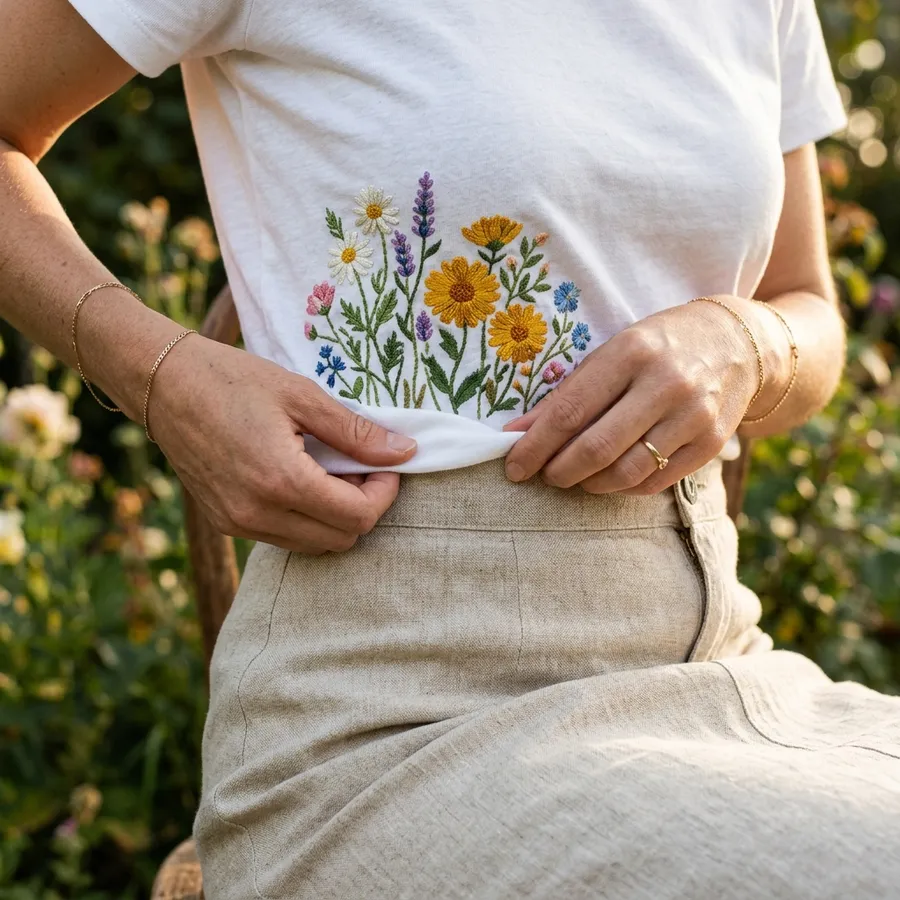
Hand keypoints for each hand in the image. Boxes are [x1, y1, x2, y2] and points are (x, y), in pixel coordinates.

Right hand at [147, 337, 416, 552]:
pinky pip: (284, 538)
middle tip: (360, 466)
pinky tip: (302, 480)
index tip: (385, 463)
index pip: (357, 517)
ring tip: (331, 471)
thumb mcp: (302, 396)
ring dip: (335, 517)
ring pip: (314, 545)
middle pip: (341, 540)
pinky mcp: (225, 523)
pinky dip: (306, 519)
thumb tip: (406, 452)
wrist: (163, 384)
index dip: (384, 493)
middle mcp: (257, 514)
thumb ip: (356, 432)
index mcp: (281, 481)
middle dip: (363, 507)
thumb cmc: (232, 379)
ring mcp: (238, 524)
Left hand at [502, 296, 787, 494]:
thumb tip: (518, 433)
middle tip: (544, 476)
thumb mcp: (612, 352)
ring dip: (590, 484)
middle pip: (597, 447)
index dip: (536, 445)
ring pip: (626, 472)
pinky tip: (610, 478)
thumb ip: (567, 393)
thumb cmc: (659, 346)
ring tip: (575, 478)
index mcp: (632, 352)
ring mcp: (694, 415)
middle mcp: (666, 383)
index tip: (513, 466)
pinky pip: (656, 481)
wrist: (738, 344)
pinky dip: (624, 487)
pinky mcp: (711, 443)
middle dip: (560, 471)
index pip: (571, 410)